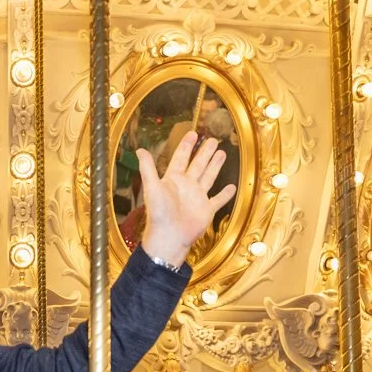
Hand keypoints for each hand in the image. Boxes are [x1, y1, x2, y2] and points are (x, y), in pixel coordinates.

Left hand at [136, 132, 237, 267]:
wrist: (169, 238)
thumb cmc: (159, 214)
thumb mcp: (153, 188)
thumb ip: (148, 169)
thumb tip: (140, 150)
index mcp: (174, 179)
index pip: (181, 157)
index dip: (186, 145)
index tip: (193, 133)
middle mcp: (187, 186)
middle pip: (198, 164)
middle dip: (205, 152)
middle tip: (213, 139)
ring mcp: (198, 197)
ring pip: (209, 177)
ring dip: (215, 165)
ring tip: (222, 153)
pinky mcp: (207, 210)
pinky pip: (218, 200)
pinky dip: (225, 194)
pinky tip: (232, 187)